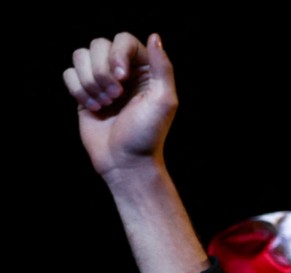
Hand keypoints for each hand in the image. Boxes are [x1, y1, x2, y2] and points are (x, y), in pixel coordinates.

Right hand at [63, 32, 177, 180]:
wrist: (125, 161)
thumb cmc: (147, 133)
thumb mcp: (164, 100)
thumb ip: (163, 67)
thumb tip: (154, 35)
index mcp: (145, 69)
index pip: (123, 39)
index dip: (117, 54)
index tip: (123, 79)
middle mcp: (122, 70)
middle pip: (97, 44)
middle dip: (102, 71)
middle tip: (115, 97)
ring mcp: (101, 80)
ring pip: (80, 56)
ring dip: (90, 82)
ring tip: (105, 104)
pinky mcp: (84, 92)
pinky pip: (68, 74)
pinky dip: (78, 90)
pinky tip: (93, 108)